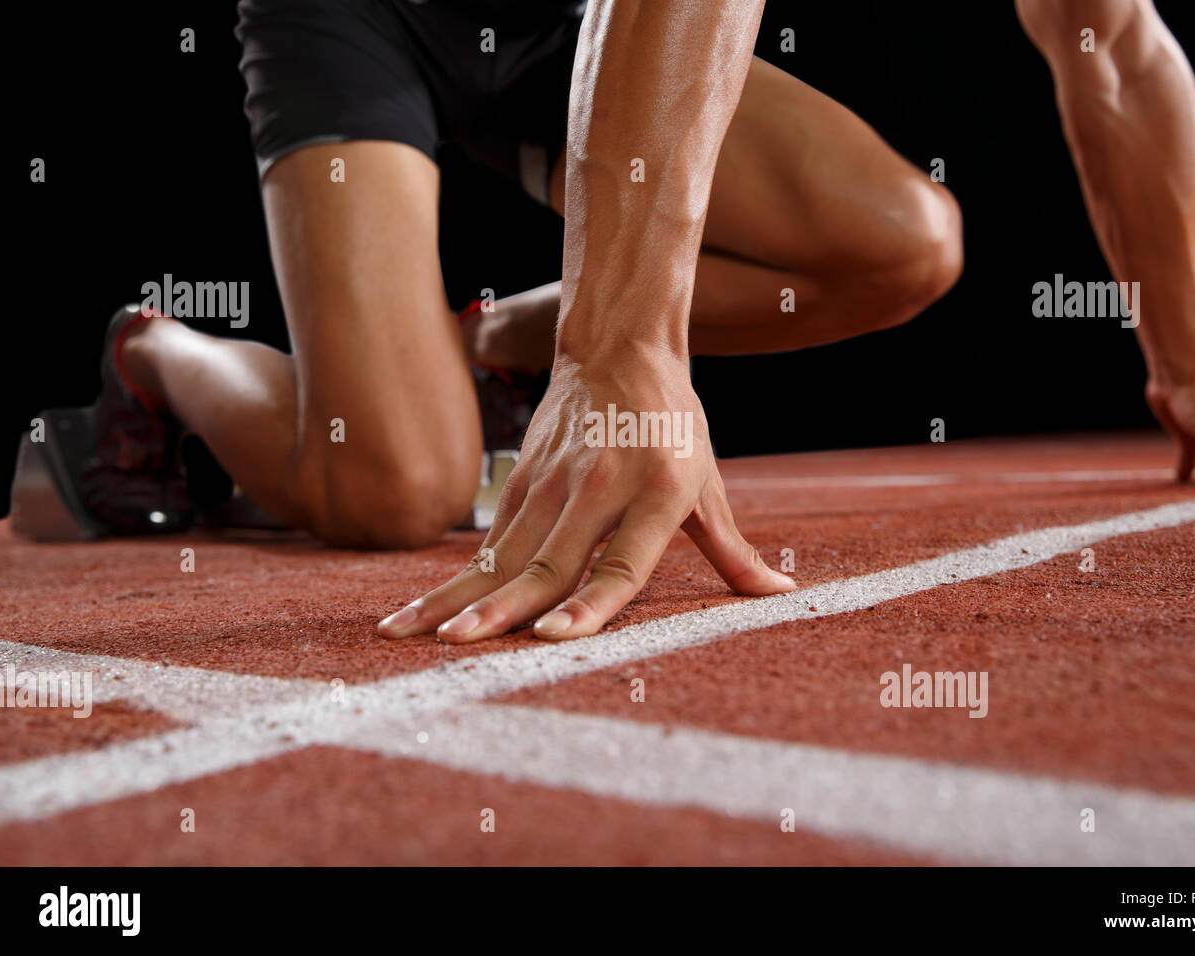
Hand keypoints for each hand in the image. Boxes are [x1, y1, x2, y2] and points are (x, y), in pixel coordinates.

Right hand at [378, 345, 794, 642]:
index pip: (619, 563)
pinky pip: (486, 538)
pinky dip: (453, 577)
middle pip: (544, 561)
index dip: (589, 604)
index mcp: (654, 493)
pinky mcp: (521, 478)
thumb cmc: (673, 423)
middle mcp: (598, 488)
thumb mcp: (708, 484)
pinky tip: (420, 611)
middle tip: (459, 647)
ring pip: (500, 552)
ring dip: (456, 597)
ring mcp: (552, 482)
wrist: (620, 345)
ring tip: (412, 635)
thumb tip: (783, 596)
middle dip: (500, 609)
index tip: (553, 638)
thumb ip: (734, 551)